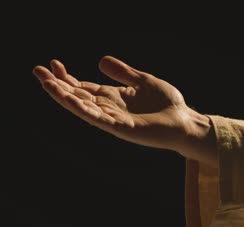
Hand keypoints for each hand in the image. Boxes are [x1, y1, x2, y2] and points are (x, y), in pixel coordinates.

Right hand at [33, 56, 214, 163]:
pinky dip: (84, 109)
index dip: (69, 77)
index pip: (85, 87)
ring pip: (83, 108)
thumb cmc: (168, 103)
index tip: (54, 64)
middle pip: (78, 96)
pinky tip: (70, 99)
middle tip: (38, 71)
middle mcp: (110, 109)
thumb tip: (100, 61)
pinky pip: (99, 119)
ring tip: (46, 84)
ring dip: (64, 97)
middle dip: (58, 85)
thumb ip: (123, 73)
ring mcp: (114, 119)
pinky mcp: (123, 128)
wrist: (185, 120)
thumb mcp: (143, 81)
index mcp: (114, 97)